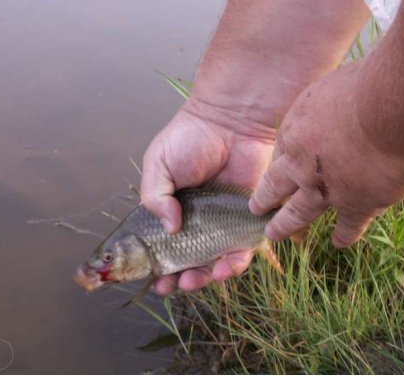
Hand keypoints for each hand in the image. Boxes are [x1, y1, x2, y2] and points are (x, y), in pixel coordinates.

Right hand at [141, 98, 275, 294]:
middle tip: (176, 284)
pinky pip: (243, 249)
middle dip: (182, 278)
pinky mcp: (248, 219)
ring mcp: (223, 222)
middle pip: (190, 260)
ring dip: (207, 277)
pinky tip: (226, 267)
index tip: (156, 280)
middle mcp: (197, 221)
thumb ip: (154, 197)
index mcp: (172, 209)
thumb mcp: (157, 164)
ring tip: (197, 280)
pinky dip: (235, 263)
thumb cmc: (189, 137)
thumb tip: (170, 229)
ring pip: (216, 261)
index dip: (159, 266)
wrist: (231, 119)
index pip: (164, 246)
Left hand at [250, 60, 403, 246]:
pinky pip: (346, 226)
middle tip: (255, 209)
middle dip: (264, 198)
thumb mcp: (329, 88)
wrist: (388, 114)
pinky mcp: (356, 205)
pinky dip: (344, 235)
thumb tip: (333, 102)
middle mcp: (301, 165)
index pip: (281, 151)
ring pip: (298, 213)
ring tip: (274, 234)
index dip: (281, 160)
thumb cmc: (363, 89)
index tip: (278, 167)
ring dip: (285, 225)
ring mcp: (325, 189)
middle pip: (276, 185)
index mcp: (294, 132)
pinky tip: (340, 242)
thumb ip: (325, 104)